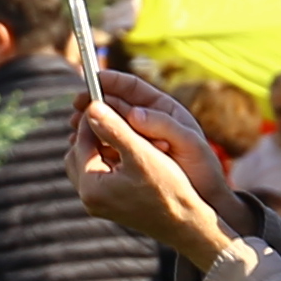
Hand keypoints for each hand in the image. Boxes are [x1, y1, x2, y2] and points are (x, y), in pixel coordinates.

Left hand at [72, 84, 235, 267]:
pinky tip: (126, 149)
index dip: (92, 117)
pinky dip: (107, 159)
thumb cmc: (169, 189)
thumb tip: (91, 106)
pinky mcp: (110, 206)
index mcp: (92, 186)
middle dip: (91, 132)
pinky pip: (99, 175)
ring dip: (99, 145)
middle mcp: (89, 199)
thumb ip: (115, 129)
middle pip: (77, 153)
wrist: (188, 225)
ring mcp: (98, 205)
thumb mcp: (142, 154)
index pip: (81, 141)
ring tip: (118, 128)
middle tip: (108, 113)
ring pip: (87, 163)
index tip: (103, 98)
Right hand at [82, 73, 232, 208]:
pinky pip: (107, 147)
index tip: (92, 79)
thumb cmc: (202, 168)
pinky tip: (82, 148)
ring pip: (108, 126)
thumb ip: (163, 125)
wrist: (205, 201)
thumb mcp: (188, 143)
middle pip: (114, 105)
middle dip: (94, 103)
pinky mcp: (129, 159)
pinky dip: (94, 146)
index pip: (132, 88)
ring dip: (90, 124)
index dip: (111, 81)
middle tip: (76, 106)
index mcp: (163, 110)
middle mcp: (147, 122)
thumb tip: (133, 112)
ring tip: (75, 128)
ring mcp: (137, 140)